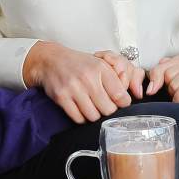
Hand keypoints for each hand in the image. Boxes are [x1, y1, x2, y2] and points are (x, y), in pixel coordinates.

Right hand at [22, 42, 136, 122]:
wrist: (51, 60)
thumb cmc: (79, 64)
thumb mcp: (100, 63)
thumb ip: (116, 78)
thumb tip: (128, 98)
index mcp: (100, 68)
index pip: (120, 95)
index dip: (123, 103)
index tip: (119, 103)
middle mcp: (88, 78)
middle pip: (108, 109)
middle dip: (108, 111)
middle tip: (104, 105)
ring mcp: (73, 88)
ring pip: (93, 116)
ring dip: (94, 115)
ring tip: (91, 107)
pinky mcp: (61, 97)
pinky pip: (78, 118)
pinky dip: (81, 118)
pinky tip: (81, 109)